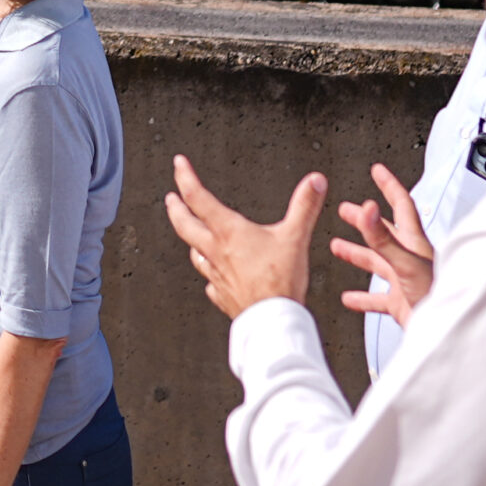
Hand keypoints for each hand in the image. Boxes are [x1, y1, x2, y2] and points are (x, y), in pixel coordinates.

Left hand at [163, 154, 326, 319]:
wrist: (273, 321)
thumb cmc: (281, 280)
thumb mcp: (296, 236)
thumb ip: (305, 206)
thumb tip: (315, 181)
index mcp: (228, 231)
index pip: (198, 197)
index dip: (185, 177)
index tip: (179, 163)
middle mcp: (216, 251)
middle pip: (184, 225)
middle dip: (175, 208)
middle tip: (170, 198)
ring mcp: (217, 275)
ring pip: (195, 253)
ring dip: (190, 240)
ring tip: (190, 235)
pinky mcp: (223, 295)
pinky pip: (211, 282)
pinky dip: (210, 274)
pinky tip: (214, 276)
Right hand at [331, 164, 434, 325]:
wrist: (447, 330)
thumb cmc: (438, 297)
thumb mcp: (406, 263)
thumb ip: (384, 239)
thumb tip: (368, 210)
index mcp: (414, 243)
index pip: (402, 205)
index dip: (389, 185)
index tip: (378, 171)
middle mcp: (409, 258)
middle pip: (384, 232)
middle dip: (363, 219)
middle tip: (345, 210)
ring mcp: (405, 280)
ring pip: (377, 263)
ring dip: (357, 255)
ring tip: (338, 247)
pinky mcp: (402, 303)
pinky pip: (377, 298)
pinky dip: (362, 298)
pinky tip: (350, 299)